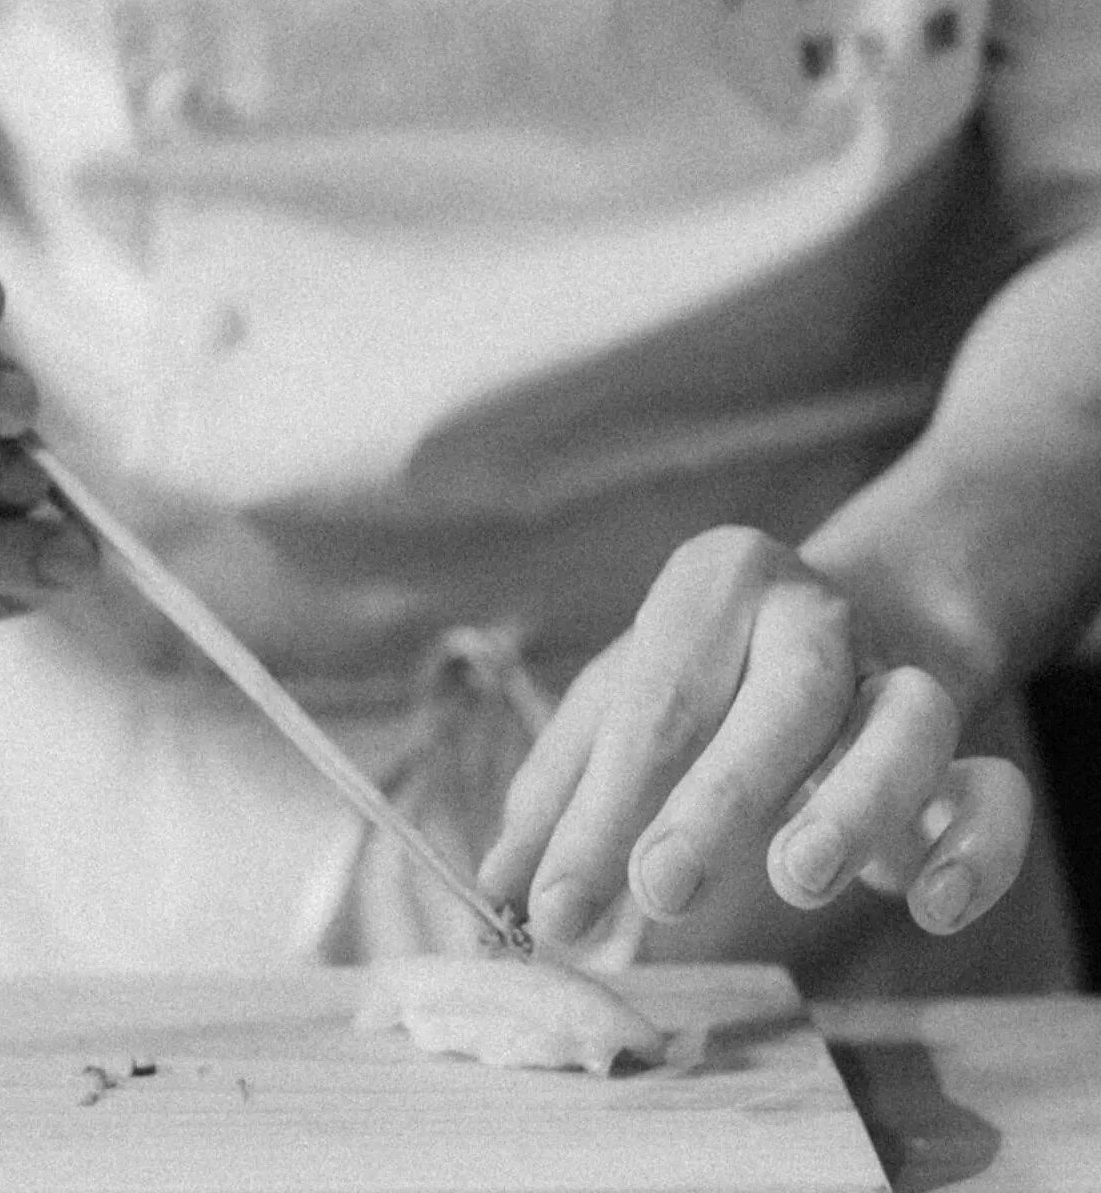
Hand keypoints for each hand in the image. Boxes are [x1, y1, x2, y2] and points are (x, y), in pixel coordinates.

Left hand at [478, 526, 1031, 948]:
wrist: (852, 620)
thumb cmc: (707, 674)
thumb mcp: (624, 700)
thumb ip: (563, 788)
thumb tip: (498, 886)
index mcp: (714, 585)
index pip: (653, 696)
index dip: (597, 807)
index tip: (549, 906)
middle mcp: (815, 615)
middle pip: (783, 696)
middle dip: (718, 799)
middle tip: (658, 889)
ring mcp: (899, 674)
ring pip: (906, 724)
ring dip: (853, 805)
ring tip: (795, 878)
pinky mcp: (965, 749)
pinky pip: (994, 790)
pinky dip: (972, 849)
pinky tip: (923, 903)